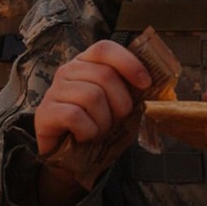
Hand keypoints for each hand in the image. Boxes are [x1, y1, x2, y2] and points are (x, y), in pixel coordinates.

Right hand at [32, 41, 152, 205]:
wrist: (70, 157)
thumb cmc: (97, 126)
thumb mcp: (119, 107)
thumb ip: (134, 92)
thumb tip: (161, 86)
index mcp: (86, 63)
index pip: (105, 49)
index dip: (128, 63)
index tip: (145, 83)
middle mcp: (68, 71)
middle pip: (104, 75)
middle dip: (120, 103)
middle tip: (116, 120)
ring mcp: (54, 91)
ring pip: (91, 97)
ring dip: (103, 121)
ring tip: (99, 130)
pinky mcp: (45, 112)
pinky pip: (75, 116)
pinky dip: (88, 131)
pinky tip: (84, 136)